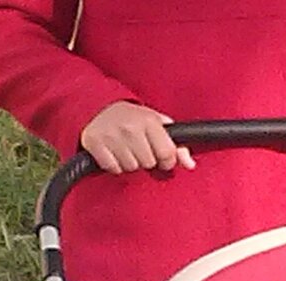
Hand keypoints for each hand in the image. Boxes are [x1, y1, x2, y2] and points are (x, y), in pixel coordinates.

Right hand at [80, 101, 195, 173]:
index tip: (161, 157)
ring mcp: (112, 135)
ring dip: (130, 163)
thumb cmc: (134, 119)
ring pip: (130, 168)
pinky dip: (114, 165)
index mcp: (149, 120)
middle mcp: (131, 127)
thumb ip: (178, 146)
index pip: (167, 155)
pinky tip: (114, 153)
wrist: (99, 107)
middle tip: (140, 149)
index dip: (167, 161)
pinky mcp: (95, 143)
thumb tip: (190, 165)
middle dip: (146, 160)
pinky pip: (113, 168)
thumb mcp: (158, 126)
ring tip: (126, 149)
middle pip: (148, 163)